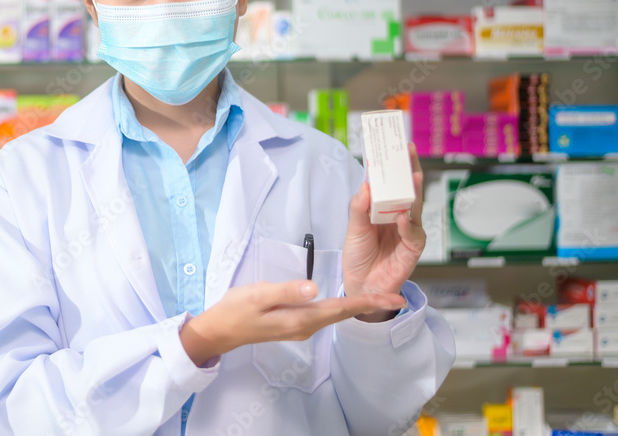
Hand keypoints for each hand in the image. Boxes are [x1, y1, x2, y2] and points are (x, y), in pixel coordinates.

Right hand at [180, 280, 405, 366]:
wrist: (220, 331)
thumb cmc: (236, 310)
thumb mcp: (258, 295)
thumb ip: (287, 290)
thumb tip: (314, 287)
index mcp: (300, 318)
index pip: (340, 308)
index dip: (367, 302)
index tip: (392, 298)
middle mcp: (306, 326)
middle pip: (343, 314)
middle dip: (370, 304)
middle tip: (397, 296)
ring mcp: (301, 326)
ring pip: (336, 314)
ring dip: (358, 305)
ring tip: (378, 296)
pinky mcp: (295, 323)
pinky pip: (325, 314)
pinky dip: (341, 307)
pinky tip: (348, 301)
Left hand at [342, 143, 424, 322]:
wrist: (361, 284)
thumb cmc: (358, 254)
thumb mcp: (353, 227)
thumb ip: (359, 206)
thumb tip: (366, 182)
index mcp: (384, 208)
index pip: (390, 182)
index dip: (392, 165)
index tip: (392, 145)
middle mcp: (399, 215)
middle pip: (407, 188)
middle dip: (408, 168)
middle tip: (408, 150)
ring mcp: (408, 230)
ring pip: (415, 206)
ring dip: (414, 190)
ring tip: (412, 175)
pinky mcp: (413, 247)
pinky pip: (413, 232)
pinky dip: (408, 224)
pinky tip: (403, 216)